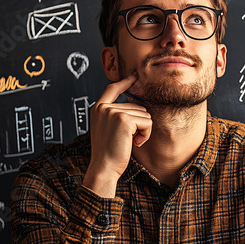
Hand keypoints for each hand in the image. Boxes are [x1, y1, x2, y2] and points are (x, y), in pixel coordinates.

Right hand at [83, 73, 151, 197]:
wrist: (104, 167)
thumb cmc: (108, 153)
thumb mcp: (107, 129)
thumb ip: (116, 116)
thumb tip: (137, 107)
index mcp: (97, 109)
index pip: (112, 89)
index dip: (124, 82)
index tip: (135, 75)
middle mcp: (104, 107)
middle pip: (136, 106)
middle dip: (139, 124)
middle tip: (128, 139)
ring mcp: (113, 112)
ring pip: (144, 115)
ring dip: (143, 130)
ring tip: (130, 142)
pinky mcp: (124, 119)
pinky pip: (147, 122)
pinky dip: (146, 134)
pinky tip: (135, 143)